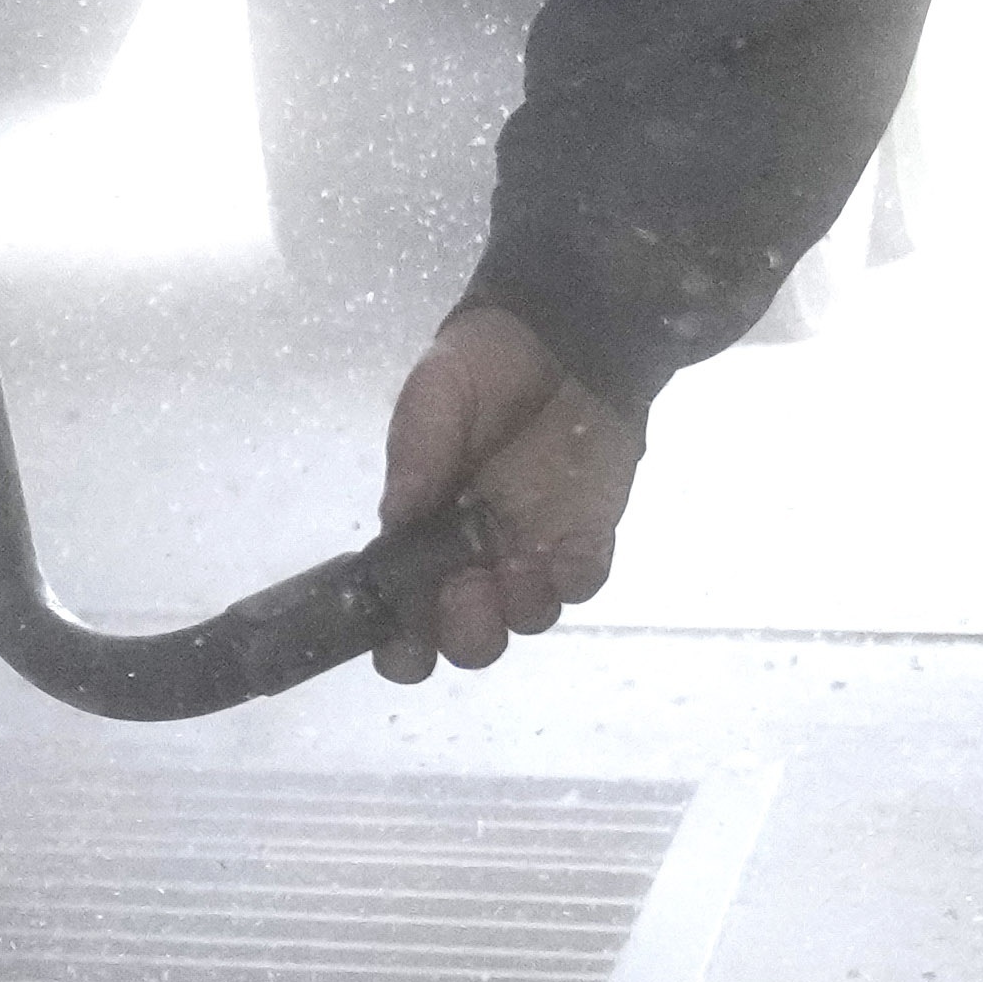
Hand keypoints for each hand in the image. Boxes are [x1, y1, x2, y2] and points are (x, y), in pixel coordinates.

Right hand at [373, 305, 643, 680]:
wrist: (561, 331)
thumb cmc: (483, 362)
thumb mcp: (435, 395)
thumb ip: (418, 456)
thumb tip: (394, 519)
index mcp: (424, 527)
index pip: (404, 606)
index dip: (401, 641)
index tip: (403, 650)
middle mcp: (476, 552)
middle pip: (467, 631)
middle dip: (464, 633)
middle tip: (464, 593)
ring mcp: (535, 546)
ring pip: (526, 615)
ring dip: (517, 609)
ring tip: (515, 566)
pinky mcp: (588, 532)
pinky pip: (583, 579)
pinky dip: (573, 581)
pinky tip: (564, 557)